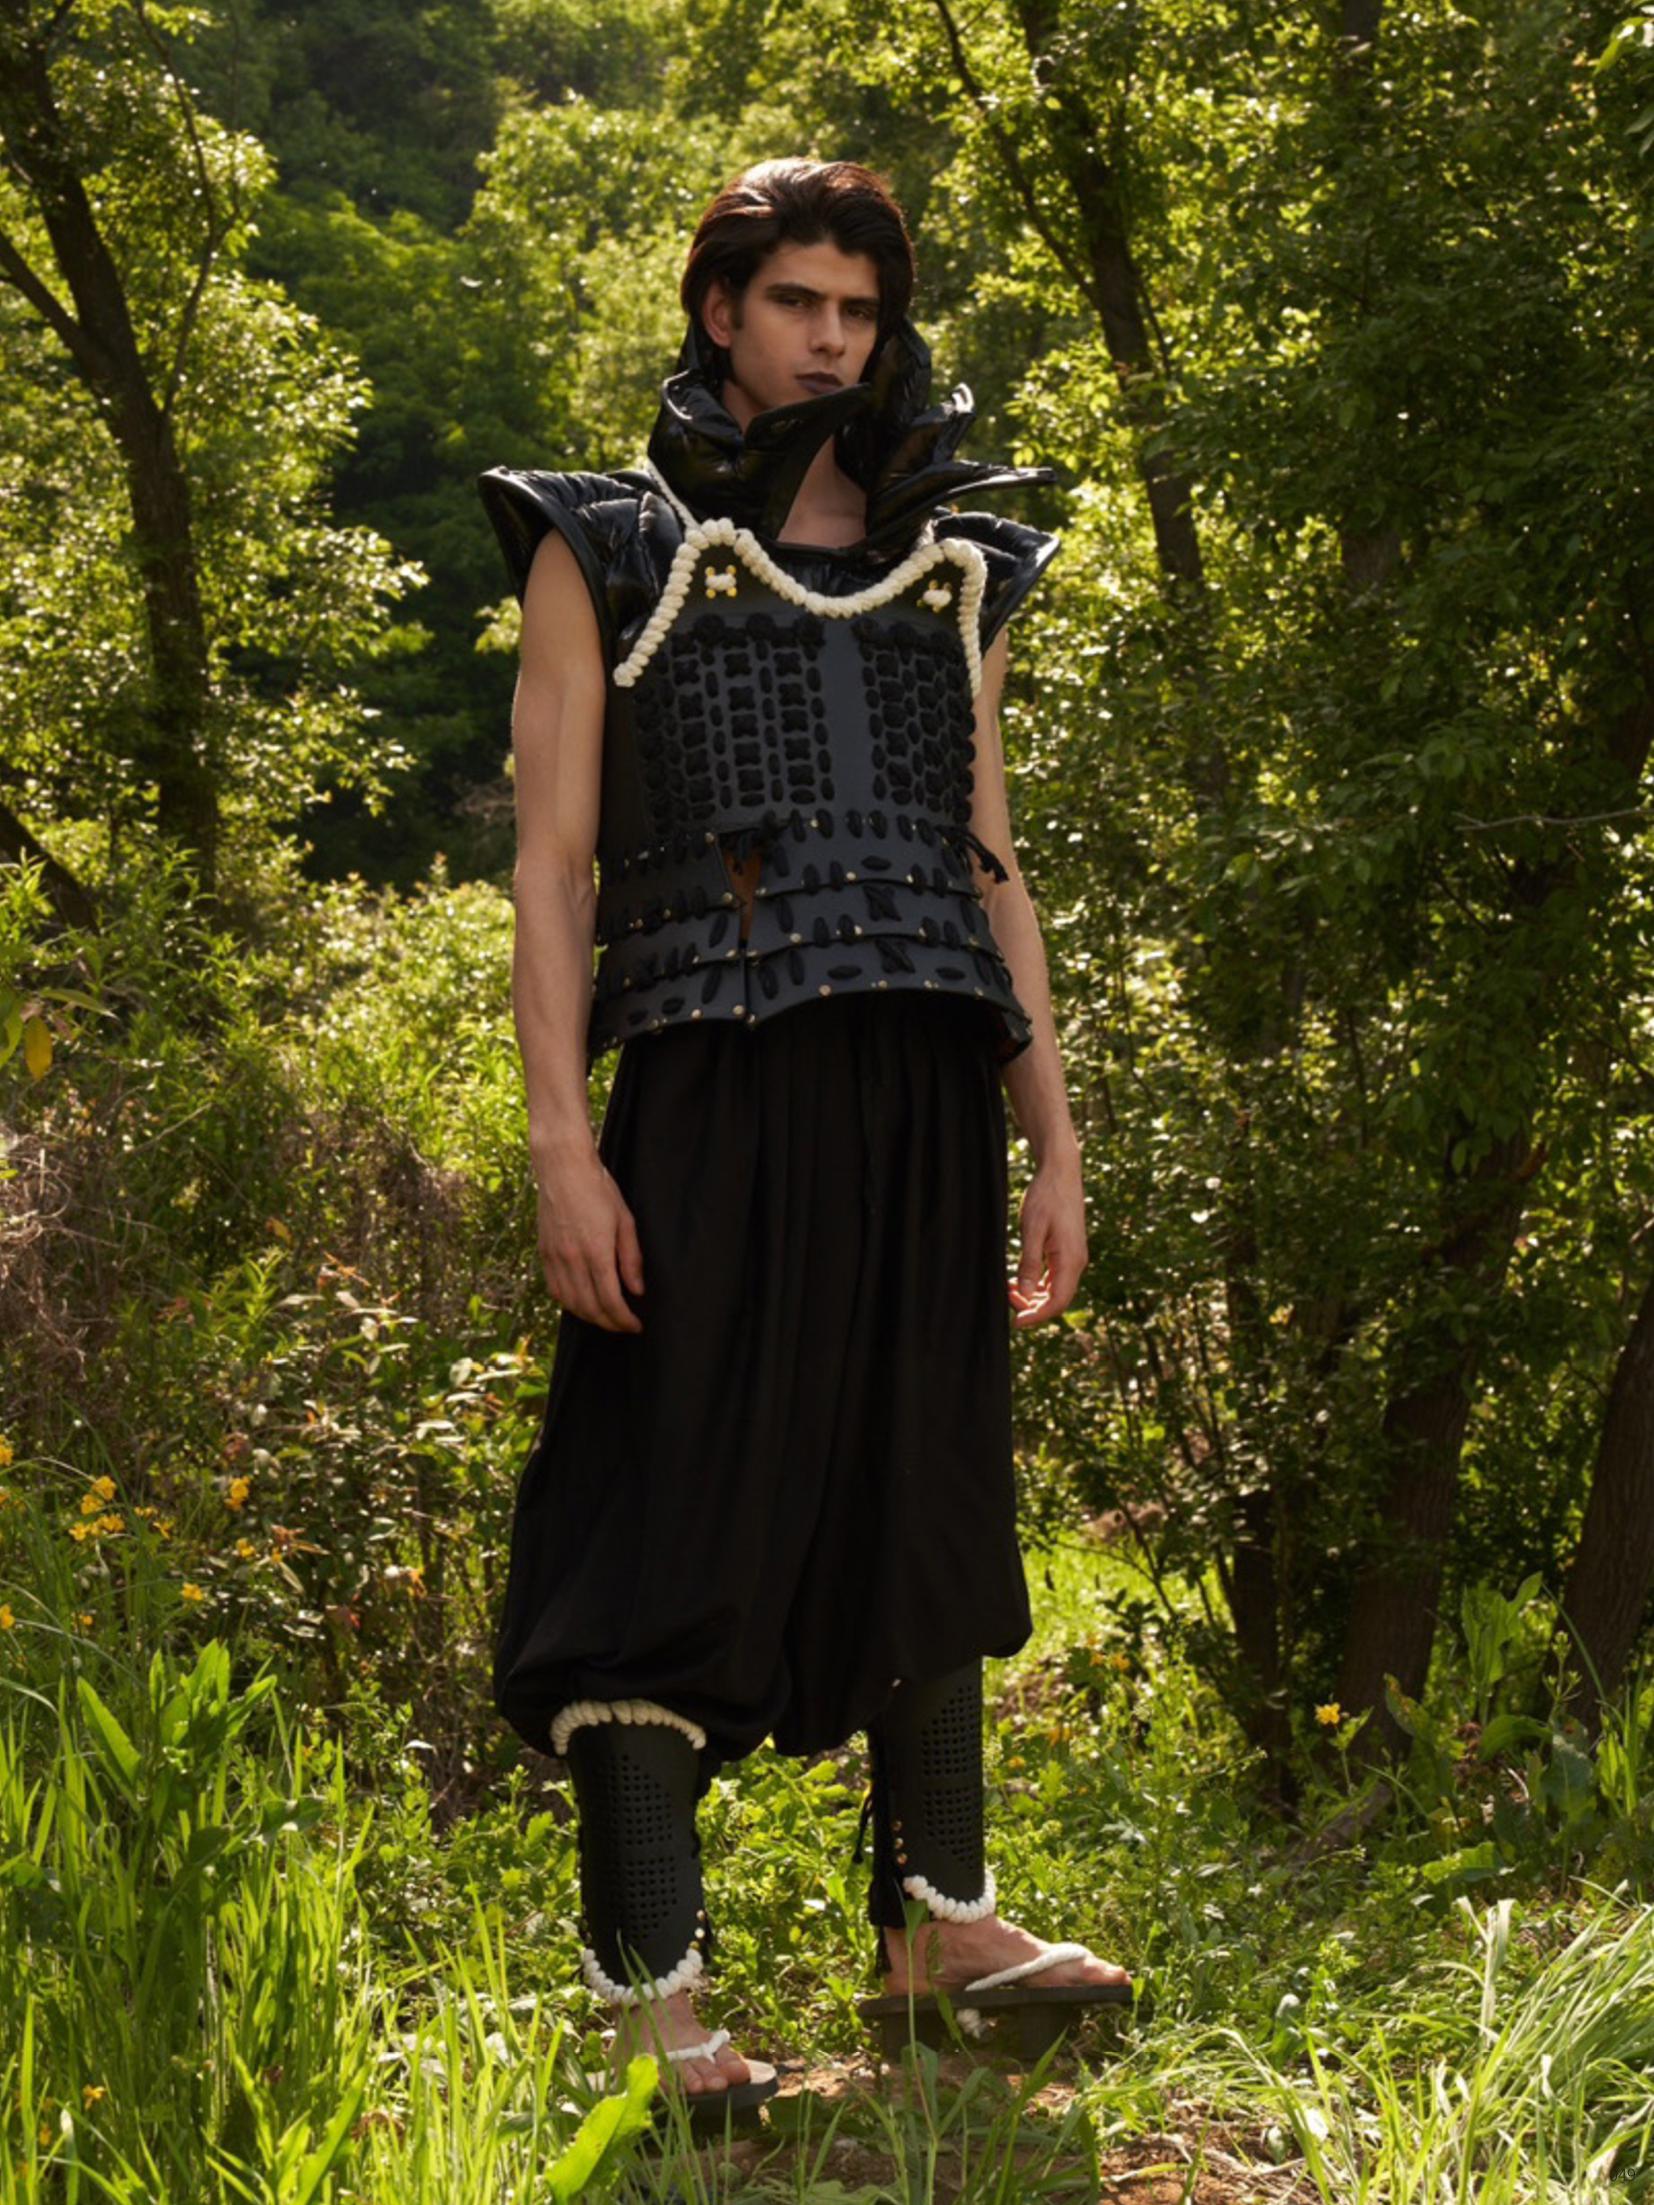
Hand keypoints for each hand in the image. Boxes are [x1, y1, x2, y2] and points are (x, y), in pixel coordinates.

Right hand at [535, 1154, 645, 1331]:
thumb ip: (631, 1258)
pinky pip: (554, 1289)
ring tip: (605, 1318)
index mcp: (596, 1251)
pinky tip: (581, 1303)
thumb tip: (637, 1290)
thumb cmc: (599, 1189)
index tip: (635, 1325)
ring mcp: (554, 1257)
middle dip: (609, 1324)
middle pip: (589, 1308)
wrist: (563, 1168)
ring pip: (570, 1303)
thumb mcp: (625, 1220)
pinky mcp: (543, 1253)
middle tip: (624, 1326)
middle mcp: (572, 1259)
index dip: (624, 1320)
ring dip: (589, 1317)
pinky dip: (569, 1303)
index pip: (610, 1300)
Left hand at [1008, 1159, 1086, 1327]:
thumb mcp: (1032, 1229)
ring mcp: (1074, 1256)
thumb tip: (1024, 1293)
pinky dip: (1037, 1283)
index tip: (1016, 1322)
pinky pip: (1055, 1276)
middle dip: (1032, 1306)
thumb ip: (1029, 1263)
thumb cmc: (1046, 1197)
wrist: (1061, 1172)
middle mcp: (1077, 1262)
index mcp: (1071, 1260)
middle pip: (1057, 1299)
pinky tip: (1018, 1279)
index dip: (1037, 1316)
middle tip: (1006, 1299)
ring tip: (1008, 1289)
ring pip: (1055, 1289)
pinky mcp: (1068, 1250)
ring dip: (1033, 1295)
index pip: (1057, 1302)